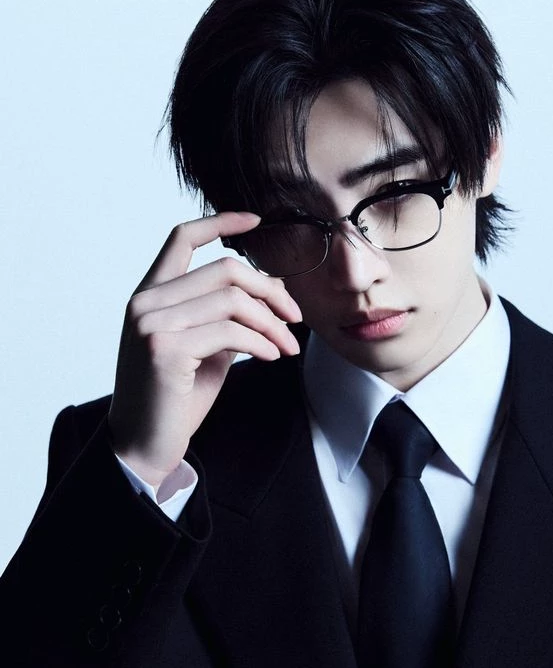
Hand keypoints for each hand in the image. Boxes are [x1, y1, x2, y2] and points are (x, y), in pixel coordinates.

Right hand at [107, 212, 301, 488]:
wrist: (144, 446)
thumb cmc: (175, 399)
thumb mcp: (206, 347)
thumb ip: (228, 314)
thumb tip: (273, 284)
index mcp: (149, 295)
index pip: (181, 238)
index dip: (221, 222)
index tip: (257, 220)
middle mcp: (145, 303)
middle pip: (224, 269)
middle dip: (270, 291)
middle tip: (294, 318)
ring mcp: (151, 324)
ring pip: (232, 299)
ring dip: (272, 322)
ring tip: (286, 347)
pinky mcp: (166, 348)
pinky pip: (231, 332)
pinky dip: (262, 342)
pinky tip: (271, 356)